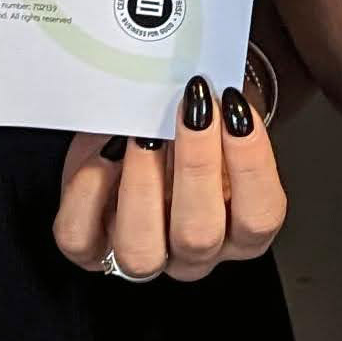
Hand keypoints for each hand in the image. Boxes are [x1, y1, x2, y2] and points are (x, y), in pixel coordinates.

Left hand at [51, 76, 286, 280]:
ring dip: (143, 184)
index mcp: (239, 229)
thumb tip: (207, 83)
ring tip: (145, 131)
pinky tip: (105, 151)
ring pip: (140, 251)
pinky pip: (82, 238)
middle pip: (200, 236)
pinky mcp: (93, 248)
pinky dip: (89, 191)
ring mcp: (144, 256)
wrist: (139, 127)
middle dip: (196, 166)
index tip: (235, 105)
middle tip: (191, 108)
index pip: (259, 217)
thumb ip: (220, 109)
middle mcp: (194, 252)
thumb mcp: (214, 115)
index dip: (251, 163)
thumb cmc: (185, 125)